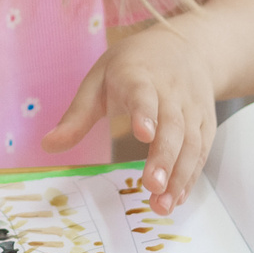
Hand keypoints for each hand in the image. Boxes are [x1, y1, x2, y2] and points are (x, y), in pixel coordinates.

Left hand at [42, 24, 216, 212]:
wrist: (187, 47)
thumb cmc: (133, 66)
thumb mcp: (99, 80)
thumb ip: (77, 115)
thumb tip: (47, 146)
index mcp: (139, 76)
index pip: (143, 94)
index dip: (144, 113)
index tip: (142, 134)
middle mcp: (171, 92)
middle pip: (172, 125)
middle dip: (164, 157)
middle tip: (152, 186)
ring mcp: (192, 109)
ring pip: (191, 142)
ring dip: (179, 175)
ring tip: (163, 204)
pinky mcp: (206, 124)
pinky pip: (201, 152)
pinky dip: (191, 176)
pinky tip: (176, 199)